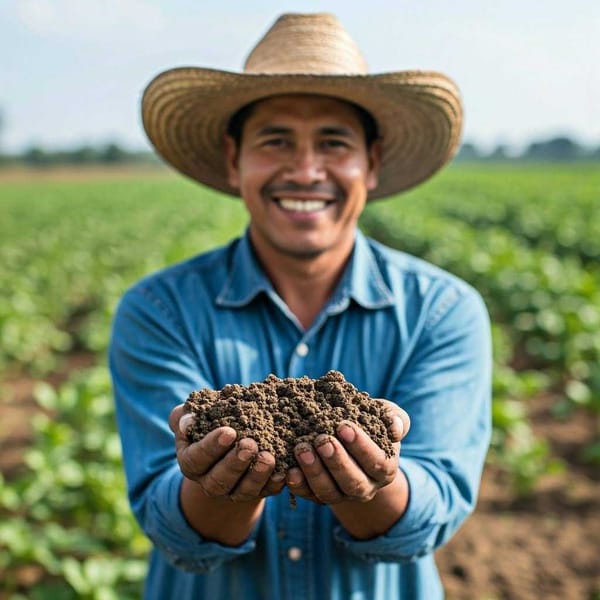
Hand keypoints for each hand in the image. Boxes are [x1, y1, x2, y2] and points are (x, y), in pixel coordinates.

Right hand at [169, 404, 285, 502]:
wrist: (228, 442)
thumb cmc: (208, 423)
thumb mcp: (193, 417)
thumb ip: (185, 417)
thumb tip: (188, 423)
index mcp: (191, 463)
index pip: (197, 458)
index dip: (212, 447)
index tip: (228, 431)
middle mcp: (210, 482)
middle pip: (220, 480)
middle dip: (235, 463)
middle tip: (249, 445)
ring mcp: (233, 491)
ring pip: (243, 490)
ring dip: (256, 475)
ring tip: (268, 457)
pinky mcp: (256, 492)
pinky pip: (265, 493)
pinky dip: (274, 484)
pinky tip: (283, 472)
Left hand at [286, 399, 409, 504]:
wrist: (349, 439)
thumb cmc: (369, 423)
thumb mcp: (384, 416)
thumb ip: (394, 418)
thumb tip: (395, 428)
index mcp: (384, 469)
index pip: (376, 462)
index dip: (360, 446)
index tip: (343, 426)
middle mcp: (365, 488)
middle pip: (352, 482)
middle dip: (336, 461)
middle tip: (322, 440)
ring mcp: (341, 495)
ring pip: (329, 492)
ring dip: (314, 472)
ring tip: (302, 448)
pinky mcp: (318, 496)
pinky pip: (308, 495)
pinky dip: (298, 485)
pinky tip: (289, 469)